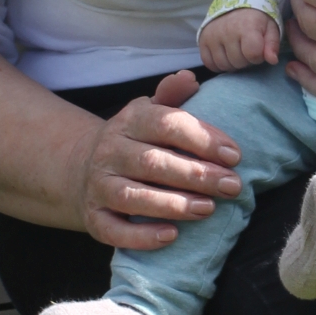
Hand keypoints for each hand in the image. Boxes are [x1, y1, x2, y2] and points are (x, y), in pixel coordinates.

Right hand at [70, 68, 242, 250]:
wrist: (81, 169)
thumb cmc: (134, 141)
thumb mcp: (148, 113)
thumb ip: (171, 97)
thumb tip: (189, 78)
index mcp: (128, 122)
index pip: (165, 123)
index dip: (201, 138)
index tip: (234, 155)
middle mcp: (110, 152)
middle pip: (153, 162)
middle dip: (196, 175)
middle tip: (233, 186)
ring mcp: (99, 186)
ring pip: (133, 197)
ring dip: (172, 204)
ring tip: (208, 209)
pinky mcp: (95, 218)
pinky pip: (114, 231)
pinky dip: (141, 236)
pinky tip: (171, 236)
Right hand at [199, 8, 279, 72]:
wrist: (236, 4)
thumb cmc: (257, 18)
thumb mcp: (271, 27)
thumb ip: (272, 44)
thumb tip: (272, 60)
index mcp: (246, 26)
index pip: (253, 54)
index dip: (258, 56)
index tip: (258, 49)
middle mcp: (227, 30)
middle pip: (238, 62)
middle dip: (245, 60)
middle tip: (246, 50)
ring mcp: (212, 35)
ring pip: (223, 65)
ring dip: (232, 63)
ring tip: (237, 52)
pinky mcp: (202, 39)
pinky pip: (209, 63)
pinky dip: (218, 64)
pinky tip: (225, 56)